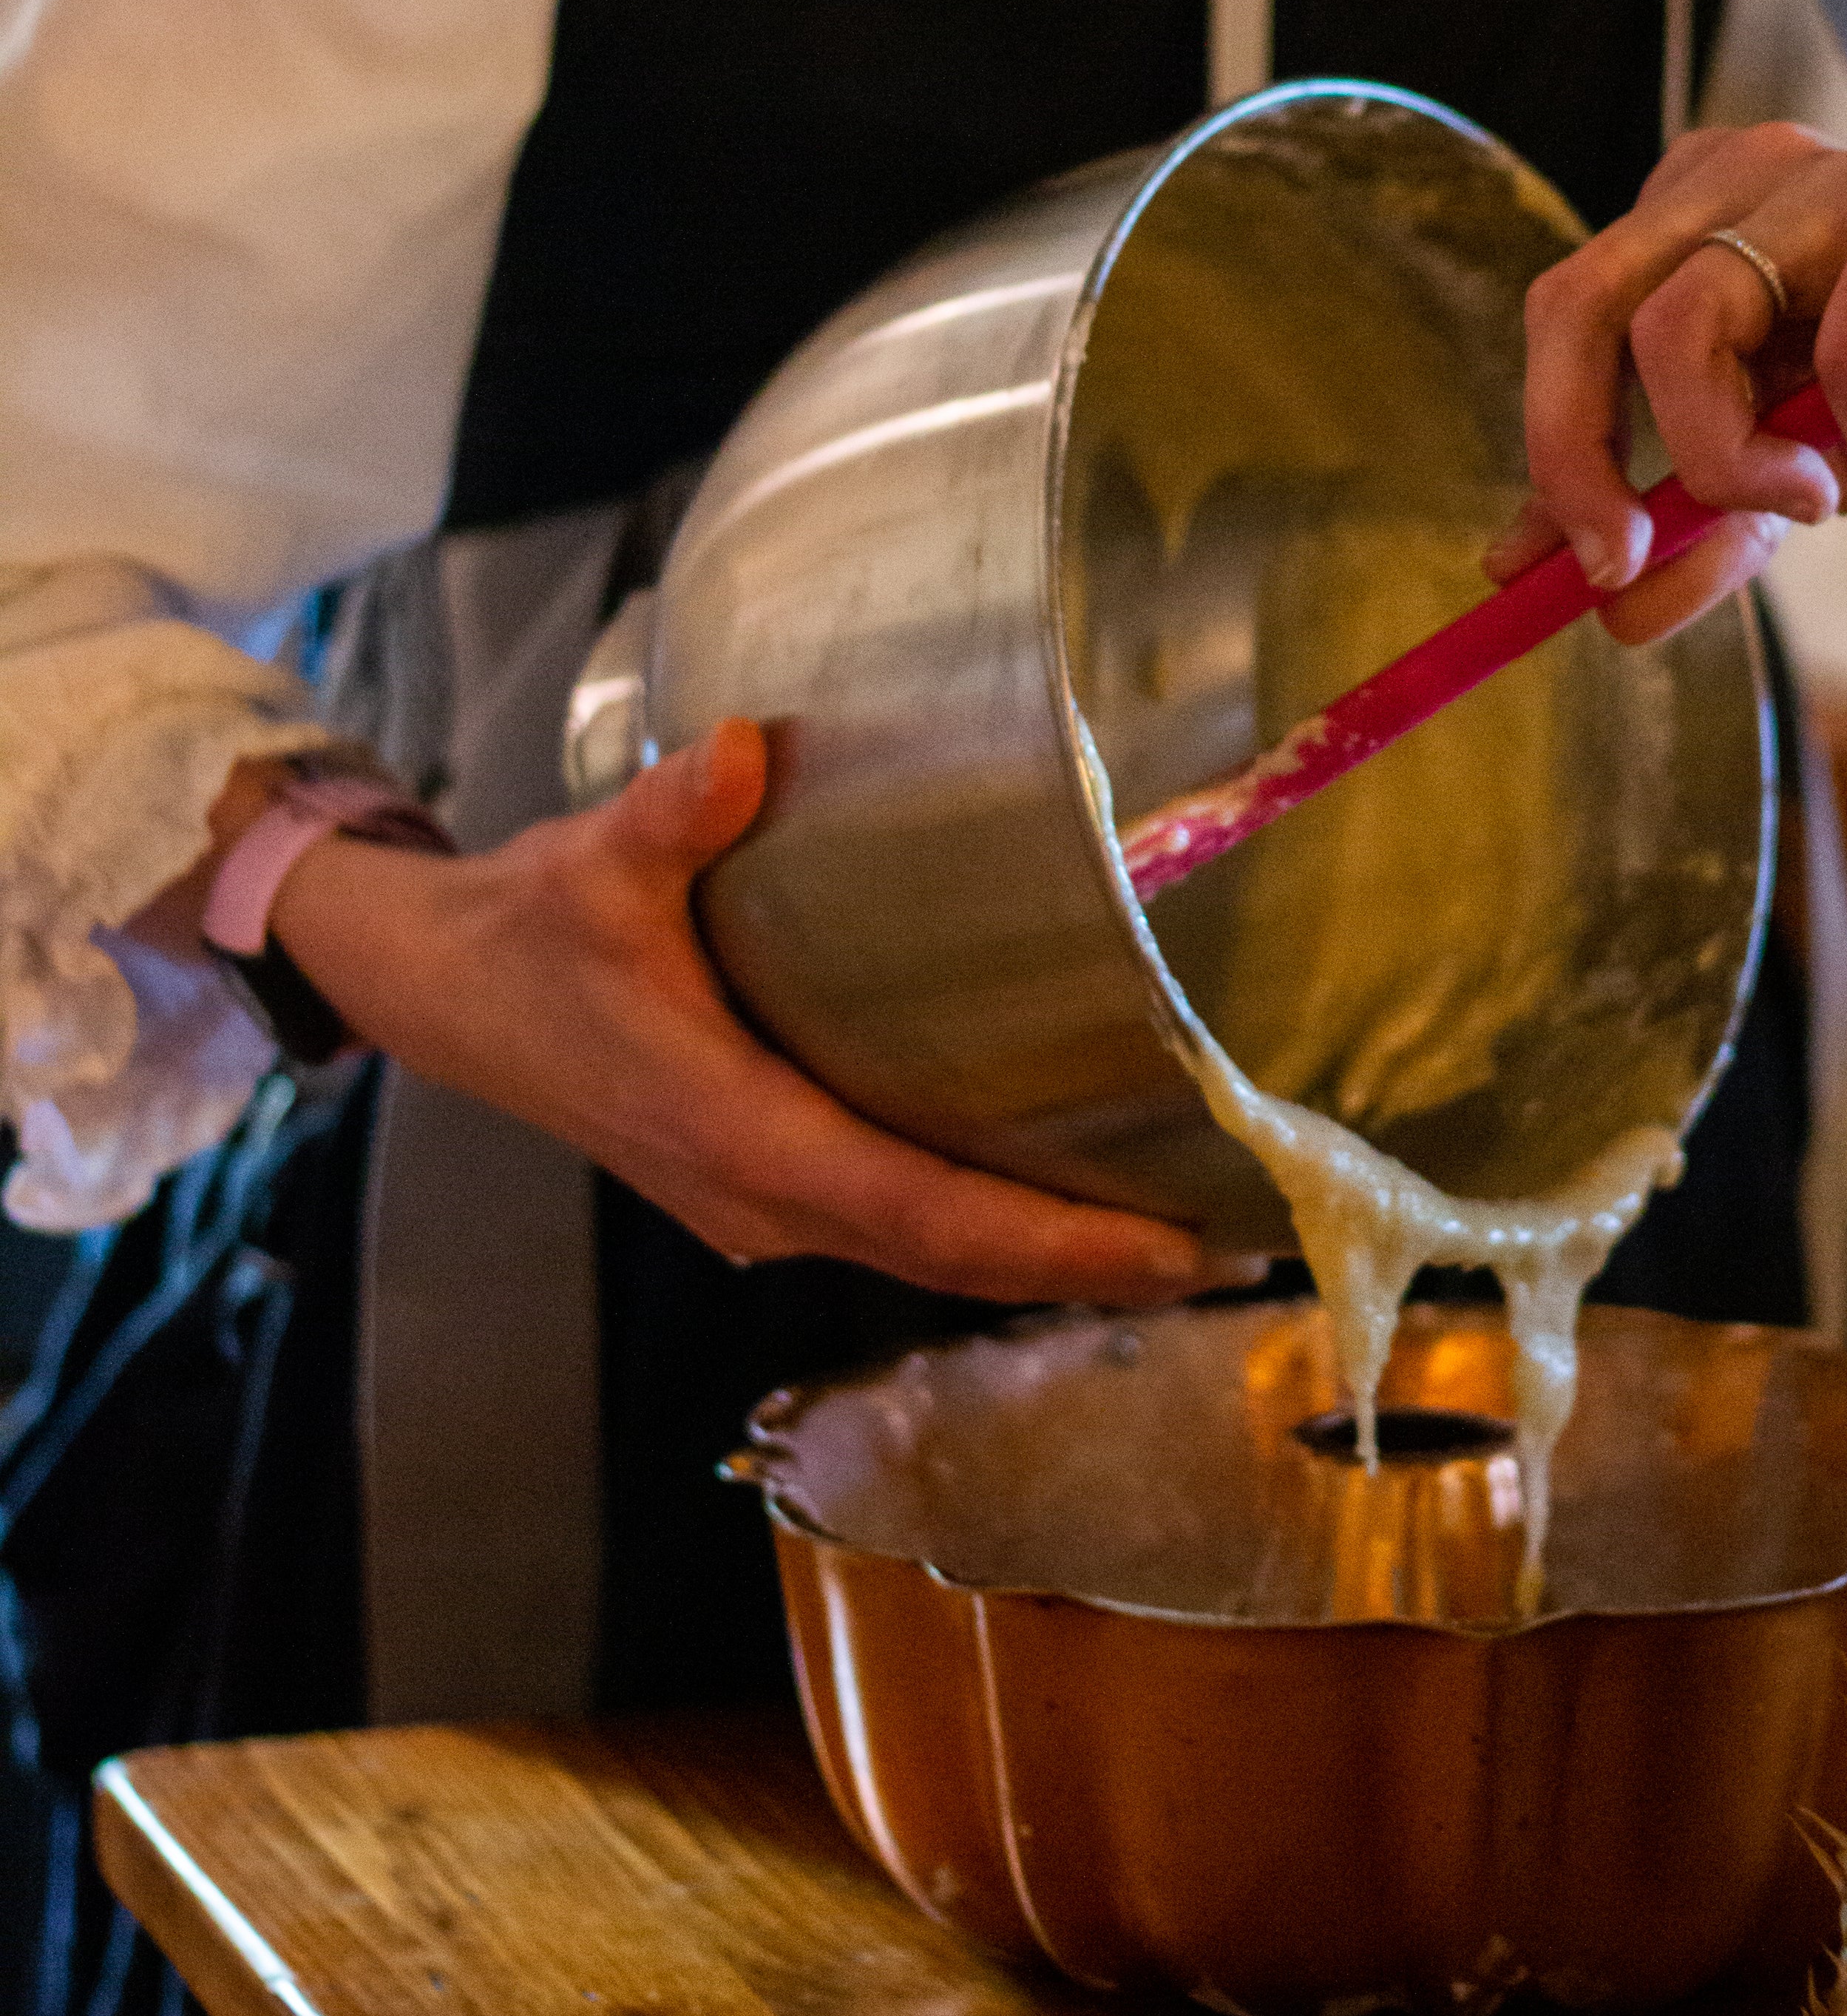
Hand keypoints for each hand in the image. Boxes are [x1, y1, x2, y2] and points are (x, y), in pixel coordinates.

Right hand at [265, 722, 1247, 1306]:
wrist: (448, 992)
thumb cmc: (532, 931)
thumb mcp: (597, 862)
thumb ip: (677, 812)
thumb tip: (744, 750)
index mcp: (741, 1135)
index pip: (928, 1215)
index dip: (1053, 1241)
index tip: (1168, 1248)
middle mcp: (763, 1199)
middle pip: (955, 1259)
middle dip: (1090, 1266)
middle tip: (1231, 1245)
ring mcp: (761, 1209)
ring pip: (930, 1256)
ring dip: (1047, 1259)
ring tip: (1179, 1235)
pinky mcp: (762, 1190)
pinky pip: (900, 1231)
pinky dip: (989, 1231)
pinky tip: (1063, 1201)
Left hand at [1500, 121, 1846, 647]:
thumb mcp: (1804, 487)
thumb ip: (1701, 530)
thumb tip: (1603, 608)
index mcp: (1692, 224)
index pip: (1565, 315)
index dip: (1551, 446)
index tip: (1581, 570)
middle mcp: (1743, 176)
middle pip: (1585, 301)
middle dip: (1582, 453)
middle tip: (1631, 559)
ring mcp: (1832, 173)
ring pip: (1688, 316)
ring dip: (1735, 455)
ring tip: (1822, 490)